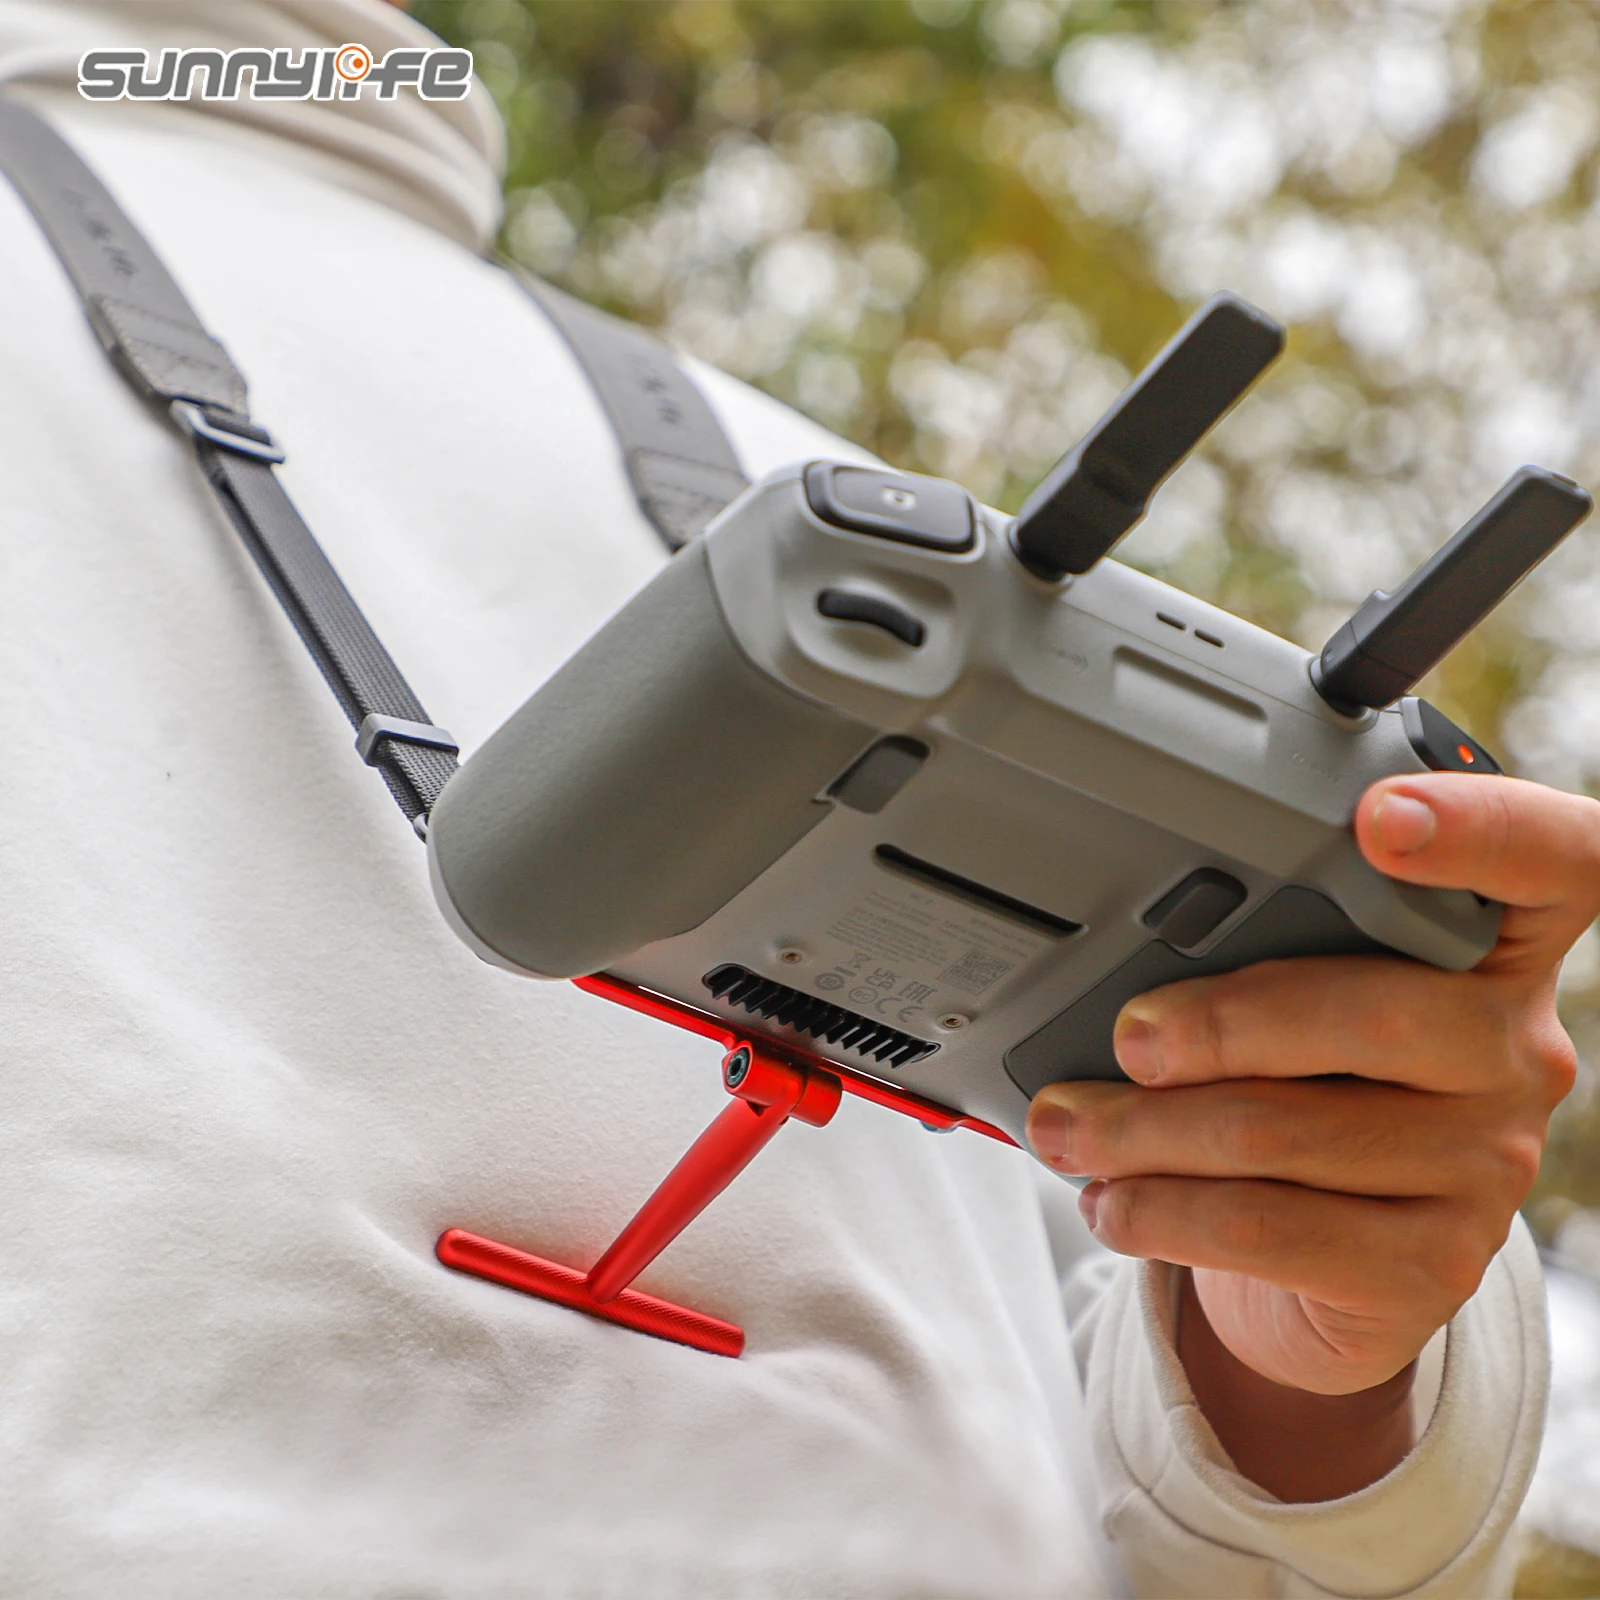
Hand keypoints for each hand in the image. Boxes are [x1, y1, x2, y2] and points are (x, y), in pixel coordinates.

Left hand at [1027, 772, 1594, 1400]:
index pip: (1546, 860)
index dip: (1480, 828)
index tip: (1379, 818)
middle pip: (1372, 1015)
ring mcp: (1485, 1163)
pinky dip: (1164, 1210)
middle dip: (1216, 1025)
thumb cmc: (1312, 1080)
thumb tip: (1122, 967)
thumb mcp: (1303, 992)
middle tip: (1126, 1037)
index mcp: (1497, 944)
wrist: (1342, 1253)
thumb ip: (1264, 946)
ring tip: (1067, 1127)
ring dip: (1144, 1131)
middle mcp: (1514, 1048)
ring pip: (1285, 1131)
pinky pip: (1271, 1229)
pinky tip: (1114, 1200)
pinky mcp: (1433, 1264)